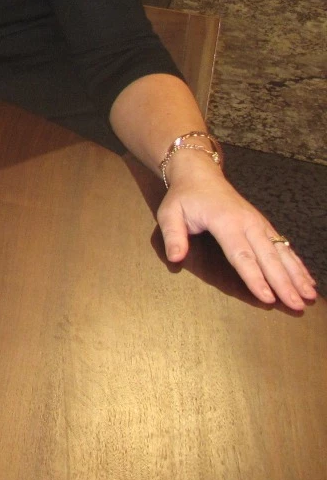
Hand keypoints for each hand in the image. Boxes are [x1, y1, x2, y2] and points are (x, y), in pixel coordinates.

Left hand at [158, 152, 316, 310]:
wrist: (200, 174)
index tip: (267, 298)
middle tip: (297, 305)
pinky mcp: (264, 225)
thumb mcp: (169, 213)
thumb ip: (173, 236)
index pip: (242, 255)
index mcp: (225, 222)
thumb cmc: (184, 196)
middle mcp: (248, 223)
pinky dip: (297, 263)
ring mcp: (259, 223)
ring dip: (296, 275)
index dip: (255, 278)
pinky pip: (284, 245)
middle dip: (283, 283)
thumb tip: (175, 258)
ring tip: (309, 296)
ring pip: (281, 252)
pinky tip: (307, 280)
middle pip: (268, 257)